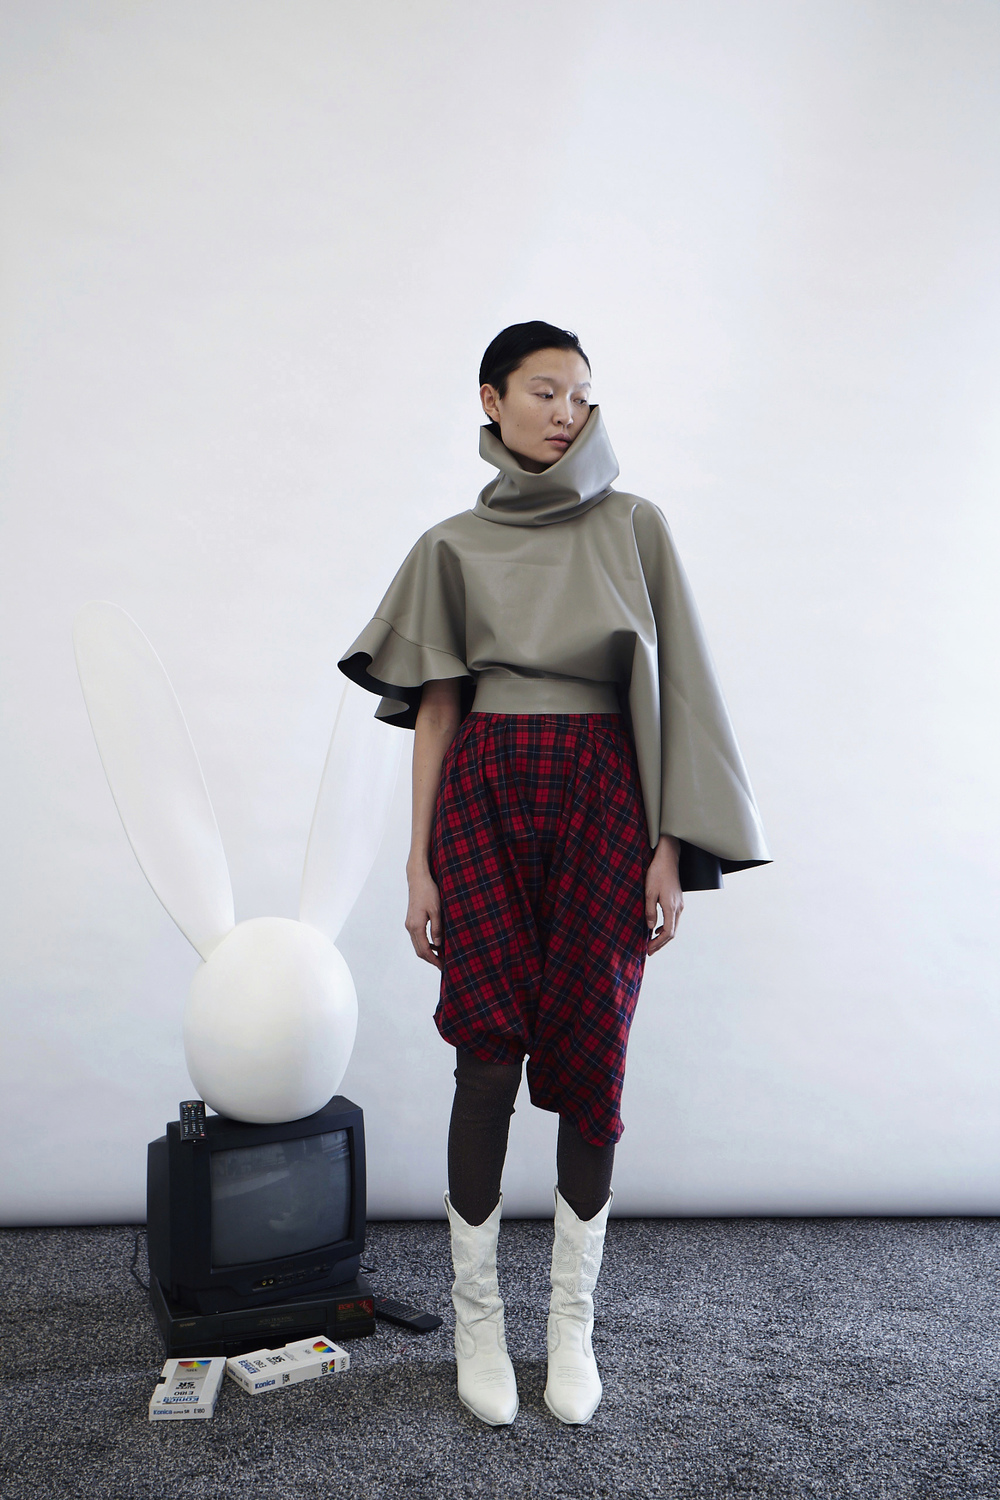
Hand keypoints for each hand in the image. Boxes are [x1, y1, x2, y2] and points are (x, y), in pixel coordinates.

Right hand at [405, 865, 443, 969]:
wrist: (418, 879)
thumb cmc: (428, 892)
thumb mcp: (437, 911)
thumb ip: (437, 929)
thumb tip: (439, 945)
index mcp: (416, 926)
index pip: (424, 950)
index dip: (434, 960)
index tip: (443, 966)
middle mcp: (410, 927)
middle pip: (419, 950)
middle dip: (431, 959)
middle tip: (443, 964)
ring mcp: (409, 924)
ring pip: (417, 944)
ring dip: (428, 952)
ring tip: (441, 956)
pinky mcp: (411, 920)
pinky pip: (417, 937)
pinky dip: (425, 944)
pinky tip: (435, 943)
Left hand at [645, 837, 683, 954]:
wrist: (667, 858)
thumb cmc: (657, 873)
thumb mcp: (649, 892)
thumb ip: (649, 911)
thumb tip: (650, 928)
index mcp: (671, 907)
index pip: (668, 932)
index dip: (658, 943)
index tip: (648, 949)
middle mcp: (678, 908)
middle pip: (672, 933)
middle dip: (661, 943)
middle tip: (649, 951)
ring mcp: (680, 904)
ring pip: (674, 926)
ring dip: (663, 936)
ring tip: (651, 942)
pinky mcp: (678, 901)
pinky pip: (673, 919)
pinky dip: (666, 927)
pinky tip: (657, 929)